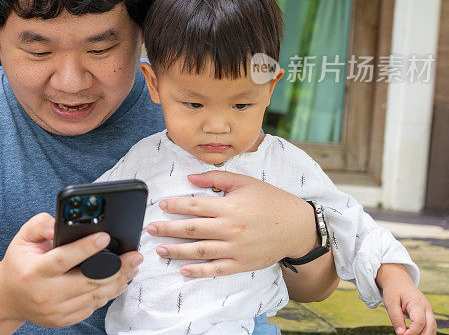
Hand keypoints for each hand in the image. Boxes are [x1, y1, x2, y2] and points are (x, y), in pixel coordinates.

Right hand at [0, 212, 141, 327]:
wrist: (7, 297)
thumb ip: (39, 224)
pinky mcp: (62, 320)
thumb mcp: (22, 238)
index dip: (86, 248)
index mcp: (35, 271)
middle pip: (87, 281)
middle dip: (116, 267)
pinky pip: (91, 307)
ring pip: (94, 296)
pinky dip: (108, 294)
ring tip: (133, 267)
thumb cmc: (19, 262)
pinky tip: (120, 282)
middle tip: (135, 255)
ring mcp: (55, 310)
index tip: (106, 237)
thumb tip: (57, 223)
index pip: (64, 259)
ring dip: (118, 281)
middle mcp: (45, 293)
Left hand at [146, 171, 317, 277]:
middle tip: (150, 228)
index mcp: (229, 207)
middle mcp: (230, 229)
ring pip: (199, 251)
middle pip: (191, 229)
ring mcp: (235, 249)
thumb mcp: (245, 182)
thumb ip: (217, 179)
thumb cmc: (271, 201)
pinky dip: (198, 271)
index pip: (194, 206)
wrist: (297, 227)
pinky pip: (215, 269)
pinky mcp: (241, 264)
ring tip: (160, 249)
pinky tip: (183, 270)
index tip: (162, 205)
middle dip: (168, 229)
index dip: (175, 206)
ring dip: (176, 251)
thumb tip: (191, 178)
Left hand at [378, 264, 435, 334]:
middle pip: (430, 327)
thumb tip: (401, 334)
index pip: (419, 322)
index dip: (412, 332)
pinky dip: (425, 332)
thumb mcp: (390, 302)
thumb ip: (396, 318)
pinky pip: (430, 327)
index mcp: (417, 303)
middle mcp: (427, 308)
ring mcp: (429, 311)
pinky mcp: (428, 314)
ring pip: (433, 328)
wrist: (399, 281)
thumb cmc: (394, 290)